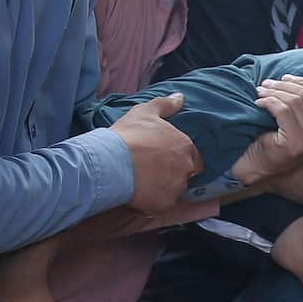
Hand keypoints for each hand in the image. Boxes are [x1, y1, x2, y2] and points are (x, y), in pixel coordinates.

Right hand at [112, 93, 202, 213]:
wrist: (110, 161)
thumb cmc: (128, 135)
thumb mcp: (145, 112)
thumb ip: (165, 105)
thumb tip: (179, 97)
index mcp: (185, 146)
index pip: (192, 156)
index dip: (178, 157)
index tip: (162, 158)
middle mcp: (186, 168)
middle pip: (185, 174)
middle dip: (173, 173)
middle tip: (151, 171)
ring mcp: (177, 187)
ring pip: (174, 190)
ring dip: (163, 187)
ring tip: (143, 182)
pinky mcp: (164, 204)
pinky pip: (162, 205)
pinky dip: (153, 202)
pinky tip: (138, 194)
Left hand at [230, 75, 302, 184]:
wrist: (258, 168)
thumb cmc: (277, 143)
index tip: (285, 79)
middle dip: (285, 85)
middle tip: (267, 84)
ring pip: (295, 101)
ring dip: (274, 92)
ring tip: (261, 91)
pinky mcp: (296, 144)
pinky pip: (283, 110)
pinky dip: (268, 102)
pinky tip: (259, 103)